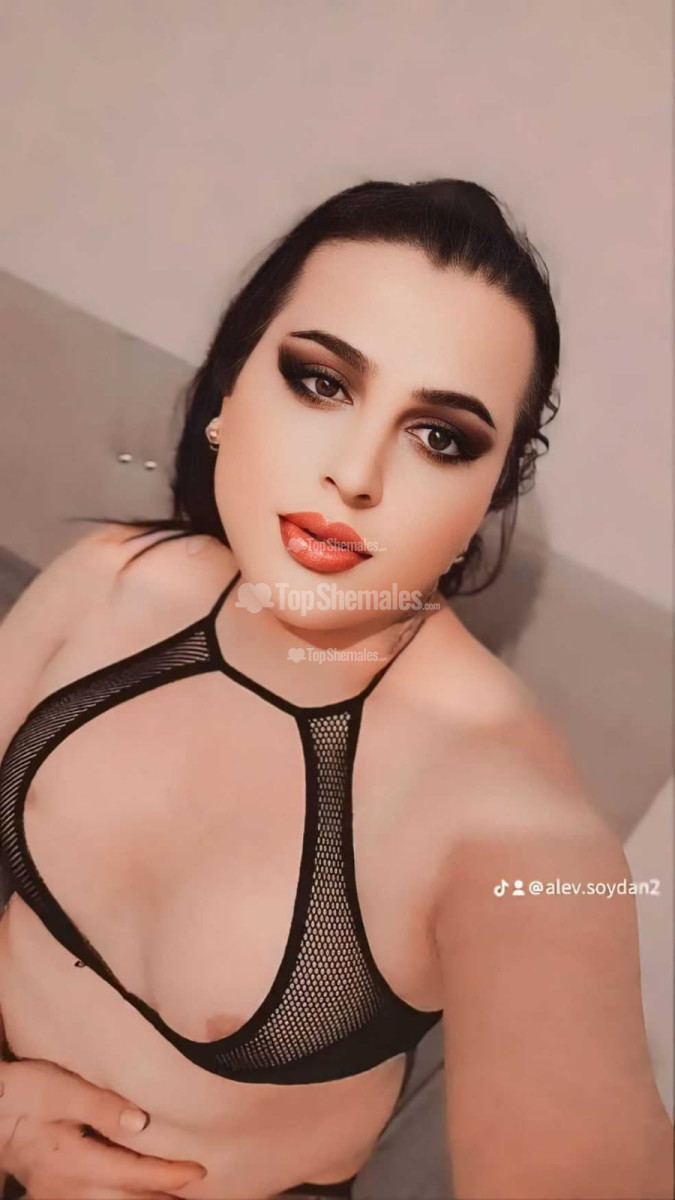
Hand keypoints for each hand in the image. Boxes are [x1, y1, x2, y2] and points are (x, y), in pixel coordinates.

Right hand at [0, 1058, 206, 1199]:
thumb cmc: (22, 1093)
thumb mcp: (61, 1090)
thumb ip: (102, 1106)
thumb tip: (141, 1122)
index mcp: (75, 1163)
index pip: (134, 1175)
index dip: (169, 1175)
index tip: (199, 1171)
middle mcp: (69, 1189)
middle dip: (162, 1199)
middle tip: (196, 1193)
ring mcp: (59, 1195)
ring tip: (171, 1196)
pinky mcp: (52, 1192)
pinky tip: (132, 1193)